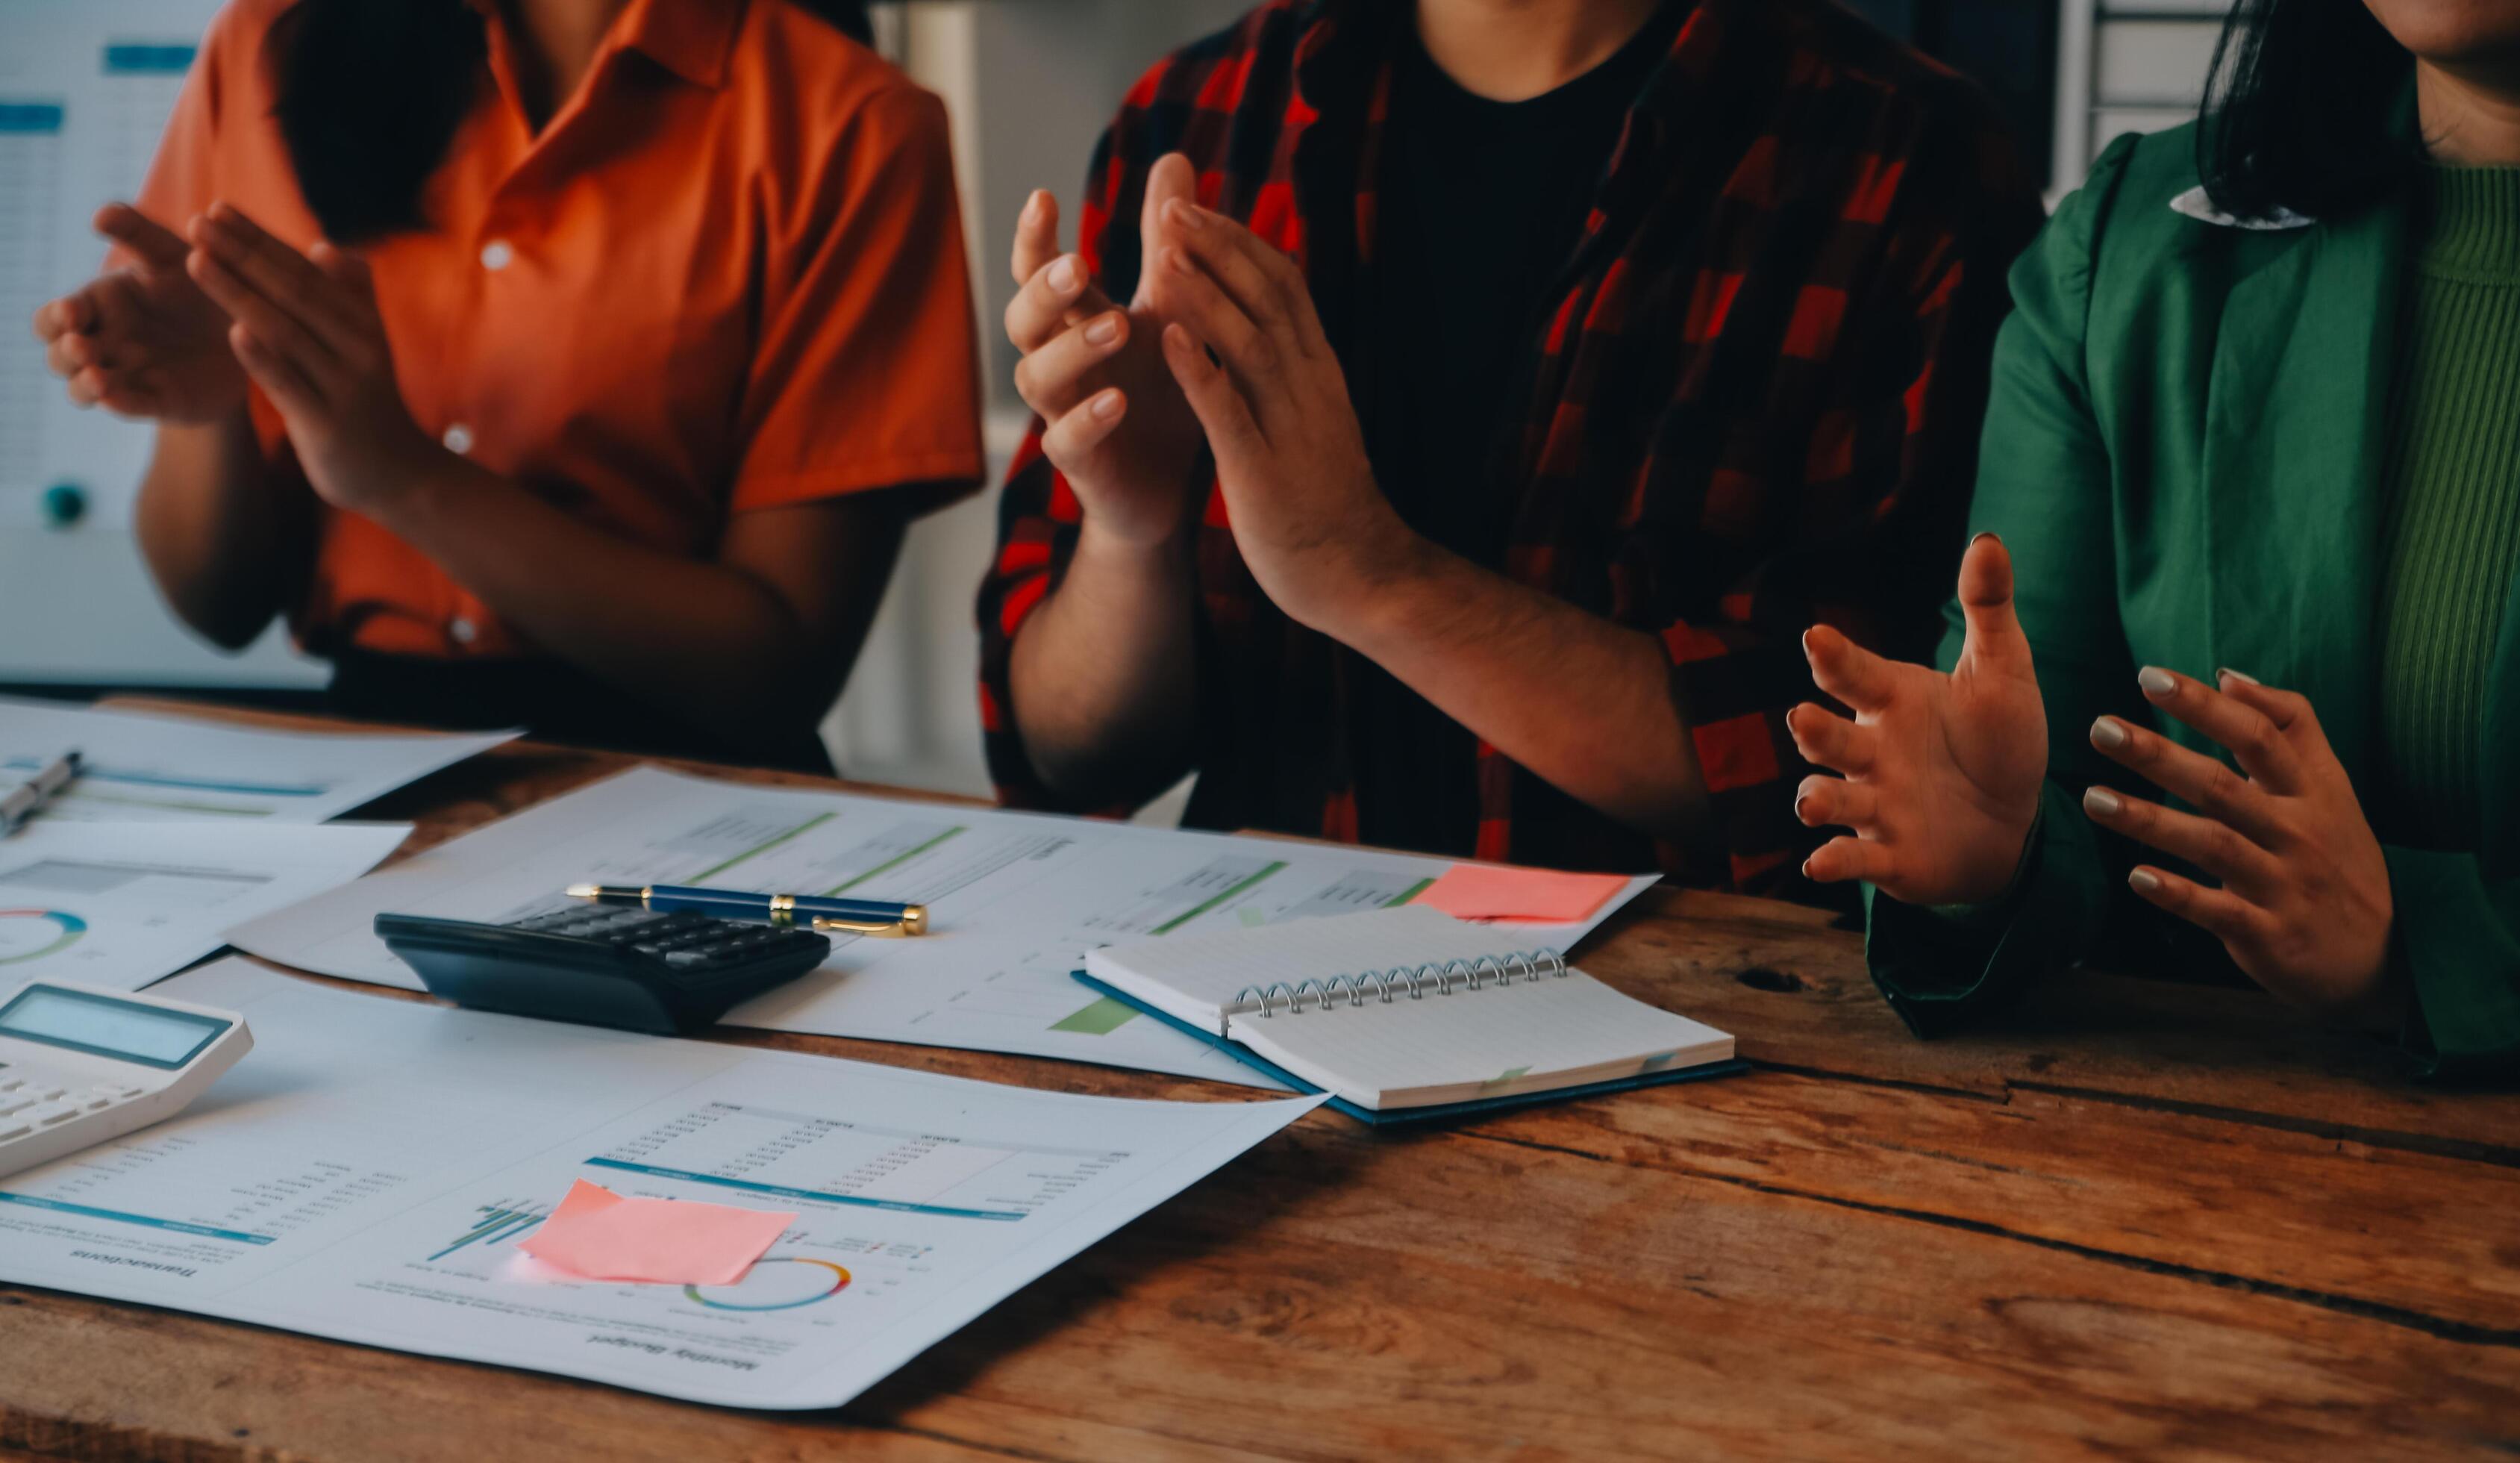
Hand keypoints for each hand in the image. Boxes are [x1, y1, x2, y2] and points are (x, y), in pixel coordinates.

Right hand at [32, 204, 244, 421]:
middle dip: (66, 353)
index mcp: (99, 306)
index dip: (55, 318)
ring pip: (86, 388)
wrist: (249, 327)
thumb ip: (138, 232)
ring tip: (98, 378)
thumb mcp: (171, 254)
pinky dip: (121, 404)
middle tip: (82, 345)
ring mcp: (129, 375)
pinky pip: (133, 406)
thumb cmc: (198, 282)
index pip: (54, 318)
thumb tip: (100, 214)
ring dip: (85, 385)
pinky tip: (116, 398)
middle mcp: (105, 343)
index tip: (71, 313)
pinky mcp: (161, 401)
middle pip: (61, 356)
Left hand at [184, 203, 439, 515]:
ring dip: (239, 294)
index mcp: (362, 322)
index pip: (302, 270)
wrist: (398, 473)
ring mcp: (344, 385)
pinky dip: (264, 359)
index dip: (259, 239)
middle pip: (292, 292)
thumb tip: (326, 248)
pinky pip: (291, 385)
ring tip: (197, 262)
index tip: (217, 210)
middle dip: (241, 254)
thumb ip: (350, 297)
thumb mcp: (366, 346)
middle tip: (197, 222)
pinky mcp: (328, 424)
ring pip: (285, 331)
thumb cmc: (369, 404)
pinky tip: (235, 333)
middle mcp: (358, 346)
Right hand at [1005, 154, 1207, 546]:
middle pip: (1023, 318)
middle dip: (1044, 289)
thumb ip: (1166, 242)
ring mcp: (1063, 413)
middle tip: (1077, 264)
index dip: (1032, 237)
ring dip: (1074, 349)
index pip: (1038, 271)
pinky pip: (1067, 442)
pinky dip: (1088, 420)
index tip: (1043, 196)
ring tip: (1117, 326)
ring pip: (1038, 377)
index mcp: (1075, 320)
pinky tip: (1117, 401)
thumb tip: (1174, 155)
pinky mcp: (1079, 465)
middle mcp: (1059, 361)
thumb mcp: (1171, 307)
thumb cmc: (1162, 389)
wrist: (1173, 485)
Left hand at [1150, 198, 1422, 629]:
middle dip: (1218, 249)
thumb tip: (1271, 325)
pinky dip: (1199, 371)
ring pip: (1250, 343)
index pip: (1284, 288)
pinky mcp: (1263, 473)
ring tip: (1163, 253)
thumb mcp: (1315, 421)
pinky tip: (1165, 339)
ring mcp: (1290, 428)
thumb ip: (1292, 372)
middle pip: (1267, 299)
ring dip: (1206, 294)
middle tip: (1172, 207)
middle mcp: (1310, 388)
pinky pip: (1229, 413)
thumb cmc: (1327, 502)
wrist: (1360, 576)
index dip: (1239, 244)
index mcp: (1319, 373)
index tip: (1198, 209)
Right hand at [1790, 534, 2048, 904]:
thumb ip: (1988, 610)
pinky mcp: (1887, 857)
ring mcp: (1874, 805)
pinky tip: (1819, 863)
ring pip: (1831, 798)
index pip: (1854, 675)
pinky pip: (1855, 859)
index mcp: (1892, 701)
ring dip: (1817, 798)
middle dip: (1814, 732)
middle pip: (1830, 739)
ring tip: (1813, 801)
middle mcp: (1871, 752)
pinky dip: (1834, 862)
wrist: (2016, 822)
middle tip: (1804, 721)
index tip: (1817, 637)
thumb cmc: (1999, 740)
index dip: (1834, 658)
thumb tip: (1988, 538)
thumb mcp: (2003, 673)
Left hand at [2080, 668, 2393, 1019]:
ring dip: (2149, 821)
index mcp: (2314, 792)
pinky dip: (2177, 894)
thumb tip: (2231, 677)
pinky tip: (2137, 876)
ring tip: (2092, 799)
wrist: (2384, 954)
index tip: (2151, 677)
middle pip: (2223, 786)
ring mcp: (2284, 885)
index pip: (2259, 735)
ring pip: (2212, 845)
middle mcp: (2299, 833)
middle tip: (2101, 728)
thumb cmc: (2339, 855)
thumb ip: (2291, 728)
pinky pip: (2217, 911)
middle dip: (2160, 755)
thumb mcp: (2332, 788)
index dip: (2206, 705)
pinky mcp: (2269, 934)